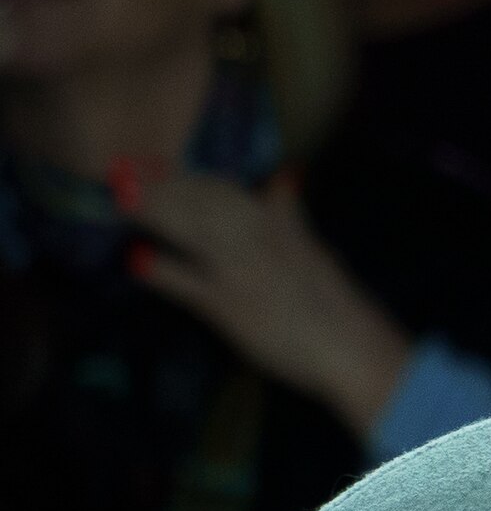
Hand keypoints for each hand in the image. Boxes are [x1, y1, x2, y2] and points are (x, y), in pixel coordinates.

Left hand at [130, 171, 409, 444]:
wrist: (350, 345)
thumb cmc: (336, 304)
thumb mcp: (315, 247)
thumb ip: (290, 213)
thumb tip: (287, 175)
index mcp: (278, 221)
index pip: (226, 190)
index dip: (190, 177)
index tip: (159, 165)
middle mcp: (255, 236)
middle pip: (199, 201)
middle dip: (161, 185)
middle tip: (125, 170)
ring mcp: (238, 269)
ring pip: (187, 228)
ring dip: (152, 211)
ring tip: (121, 198)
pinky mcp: (227, 304)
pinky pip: (185, 281)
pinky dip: (160, 269)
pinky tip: (137, 261)